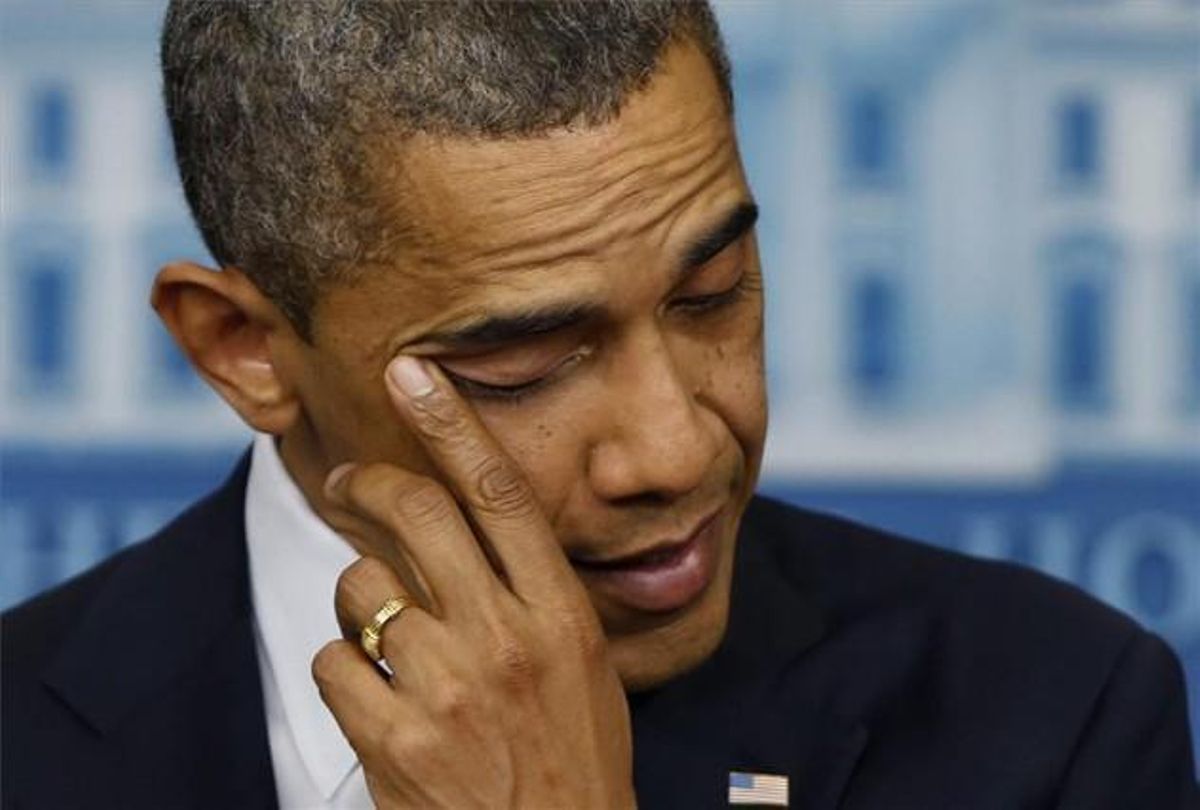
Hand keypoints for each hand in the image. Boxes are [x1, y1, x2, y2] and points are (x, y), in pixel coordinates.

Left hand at [311, 356, 634, 808]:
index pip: (501, 492)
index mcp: (561, 615)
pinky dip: (342, 666)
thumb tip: (475, 533)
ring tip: (382, 633)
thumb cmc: (575, 763)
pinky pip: (333, 661)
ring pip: (363, 587)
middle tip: (349, 481)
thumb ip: (539, 598)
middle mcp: (506, 639)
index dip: (452, 423)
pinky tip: (372, 694)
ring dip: (360, 598)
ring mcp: (448, 689)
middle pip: (420, 515)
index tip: (415, 373)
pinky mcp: (395, 740)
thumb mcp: (587, 669)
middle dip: (371, 484)